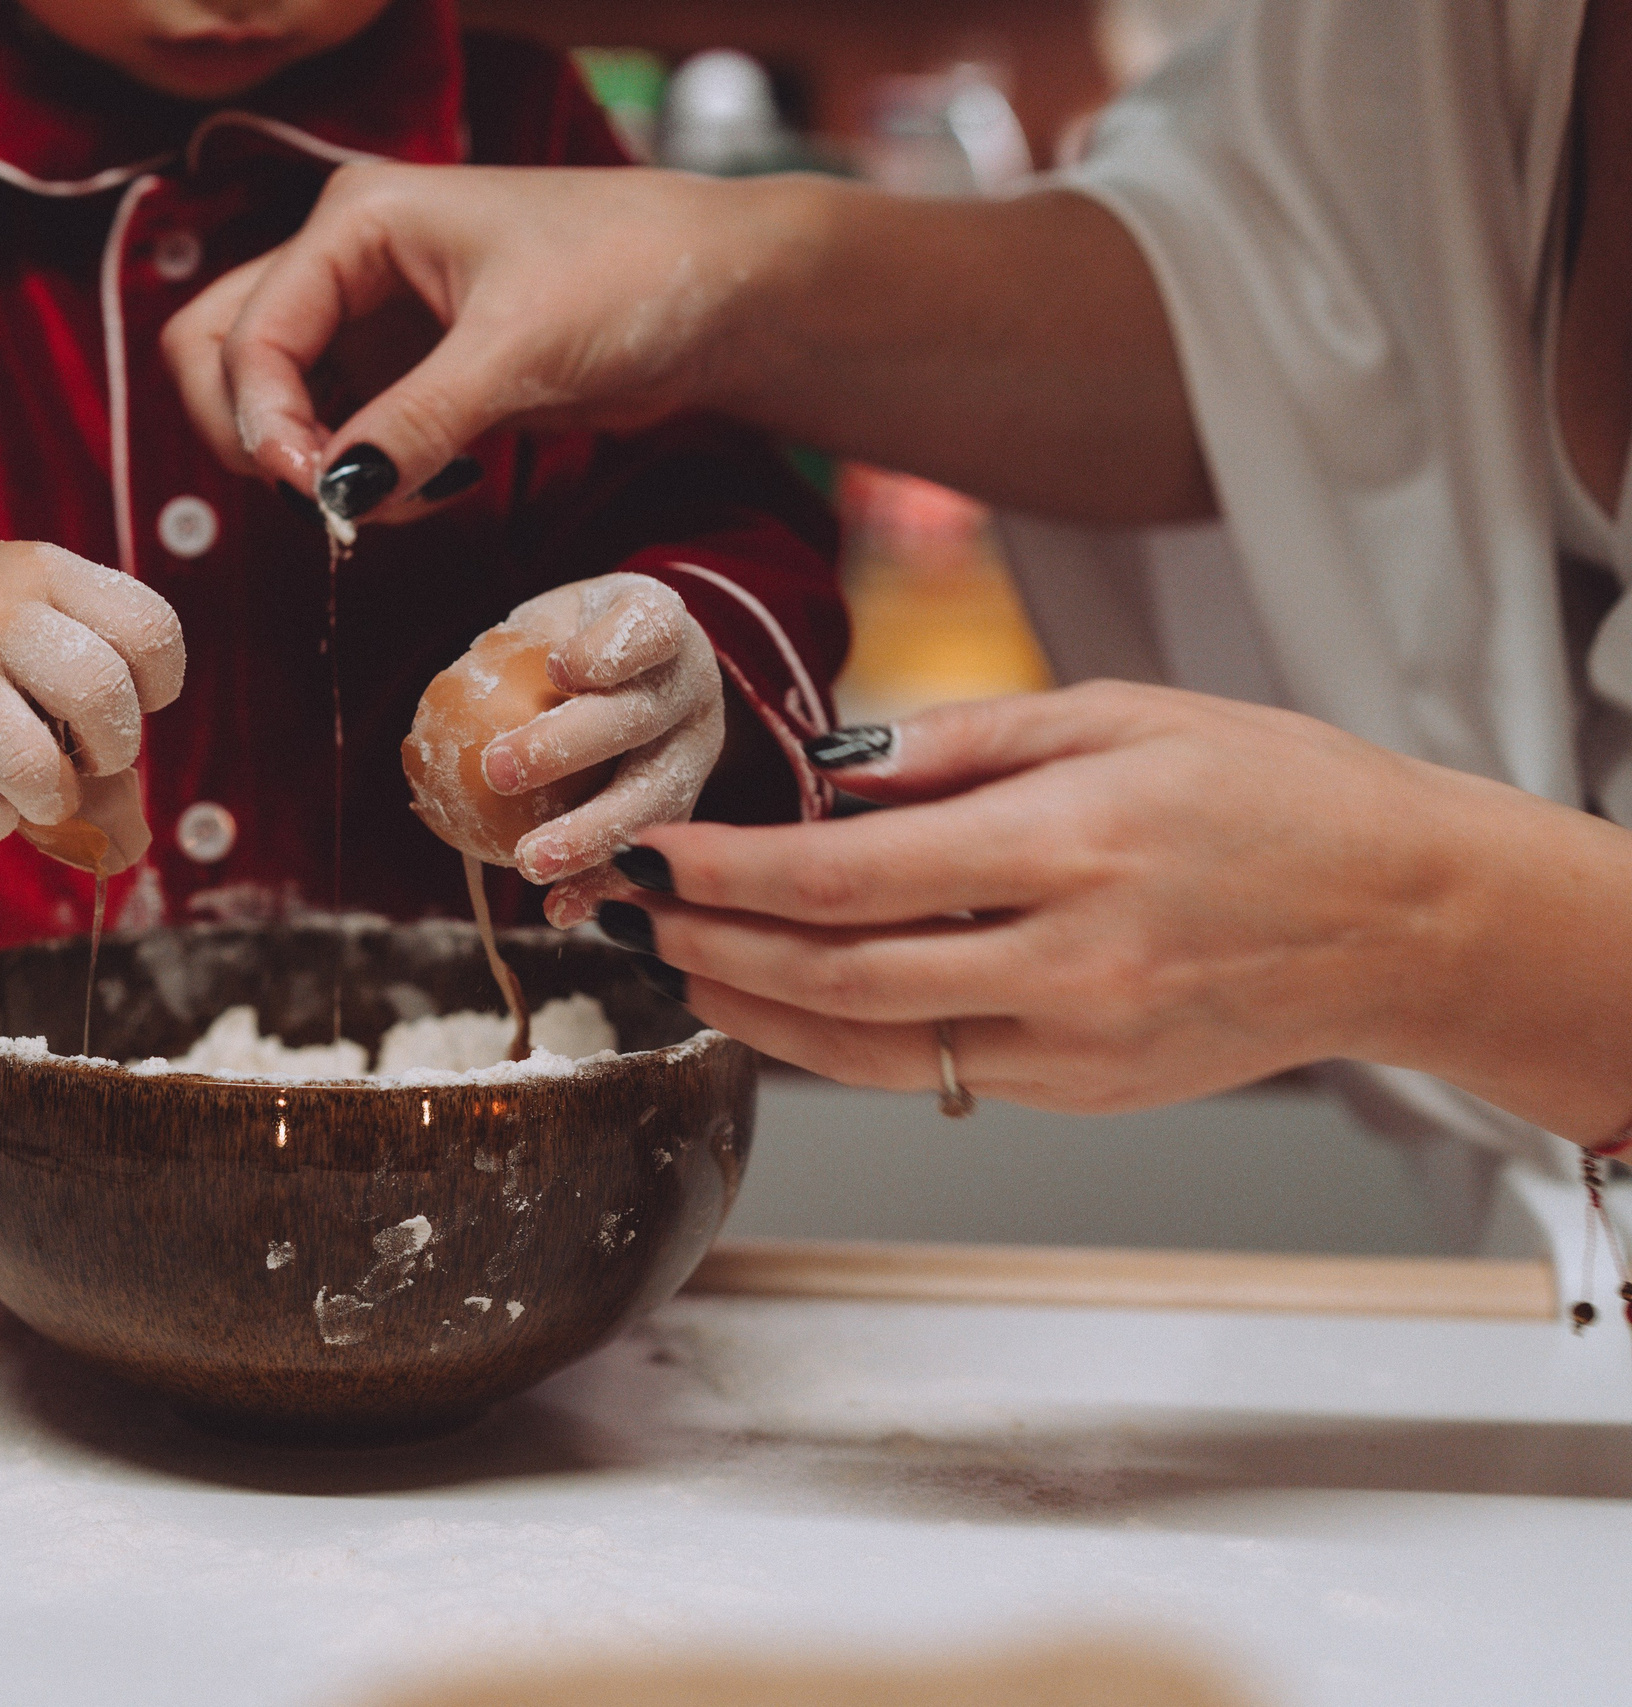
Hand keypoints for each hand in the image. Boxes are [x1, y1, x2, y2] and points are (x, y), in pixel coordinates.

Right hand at [0, 538, 184, 872]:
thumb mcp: (47, 603)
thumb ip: (106, 663)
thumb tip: (128, 821)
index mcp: (47, 572)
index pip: (150, 631)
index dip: (160, 684)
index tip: (135, 696)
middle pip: (98, 693)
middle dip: (113, 748)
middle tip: (93, 755)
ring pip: (33, 768)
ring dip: (56, 800)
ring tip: (47, 790)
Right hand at [164, 164, 759, 516]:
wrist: (725, 295)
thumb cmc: (633, 276)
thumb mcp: (517, 350)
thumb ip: (415, 423)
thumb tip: (332, 496)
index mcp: (357, 219)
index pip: (247, 329)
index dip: (262, 420)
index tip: (318, 493)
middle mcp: (347, 261)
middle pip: (220, 351)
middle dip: (255, 436)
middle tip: (326, 500)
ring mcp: (372, 319)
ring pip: (276, 401)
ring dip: (312, 467)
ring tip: (398, 498)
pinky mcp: (408, 374)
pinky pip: (340, 435)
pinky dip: (362, 475)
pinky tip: (432, 488)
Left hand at [489, 574, 721, 926]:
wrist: (632, 675)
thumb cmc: (567, 644)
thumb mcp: (543, 625)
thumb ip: (508, 656)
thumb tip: (431, 730)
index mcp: (660, 622)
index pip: (646, 629)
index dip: (609, 651)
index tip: (559, 669)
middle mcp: (693, 685)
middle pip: (639, 717)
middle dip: (570, 748)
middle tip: (499, 772)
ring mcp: (698, 749)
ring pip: (655, 796)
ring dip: (591, 835)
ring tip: (531, 865)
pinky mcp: (691, 806)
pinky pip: (651, 851)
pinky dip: (605, 884)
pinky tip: (561, 912)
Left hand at [608, 681, 1631, 1140]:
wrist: (1403, 913)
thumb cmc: (1274, 792)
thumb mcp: (1119, 716)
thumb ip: (963, 746)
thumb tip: (829, 771)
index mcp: (1070, 845)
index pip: (843, 876)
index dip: (727, 872)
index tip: (653, 850)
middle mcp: (1068, 959)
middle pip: (833, 974)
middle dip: (709, 943)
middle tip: (630, 913)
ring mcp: (1079, 1041)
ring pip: (869, 1050)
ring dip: (755, 1010)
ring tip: (681, 963)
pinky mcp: (1089, 1089)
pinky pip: (935, 1073)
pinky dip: (841, 1044)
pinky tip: (784, 1004)